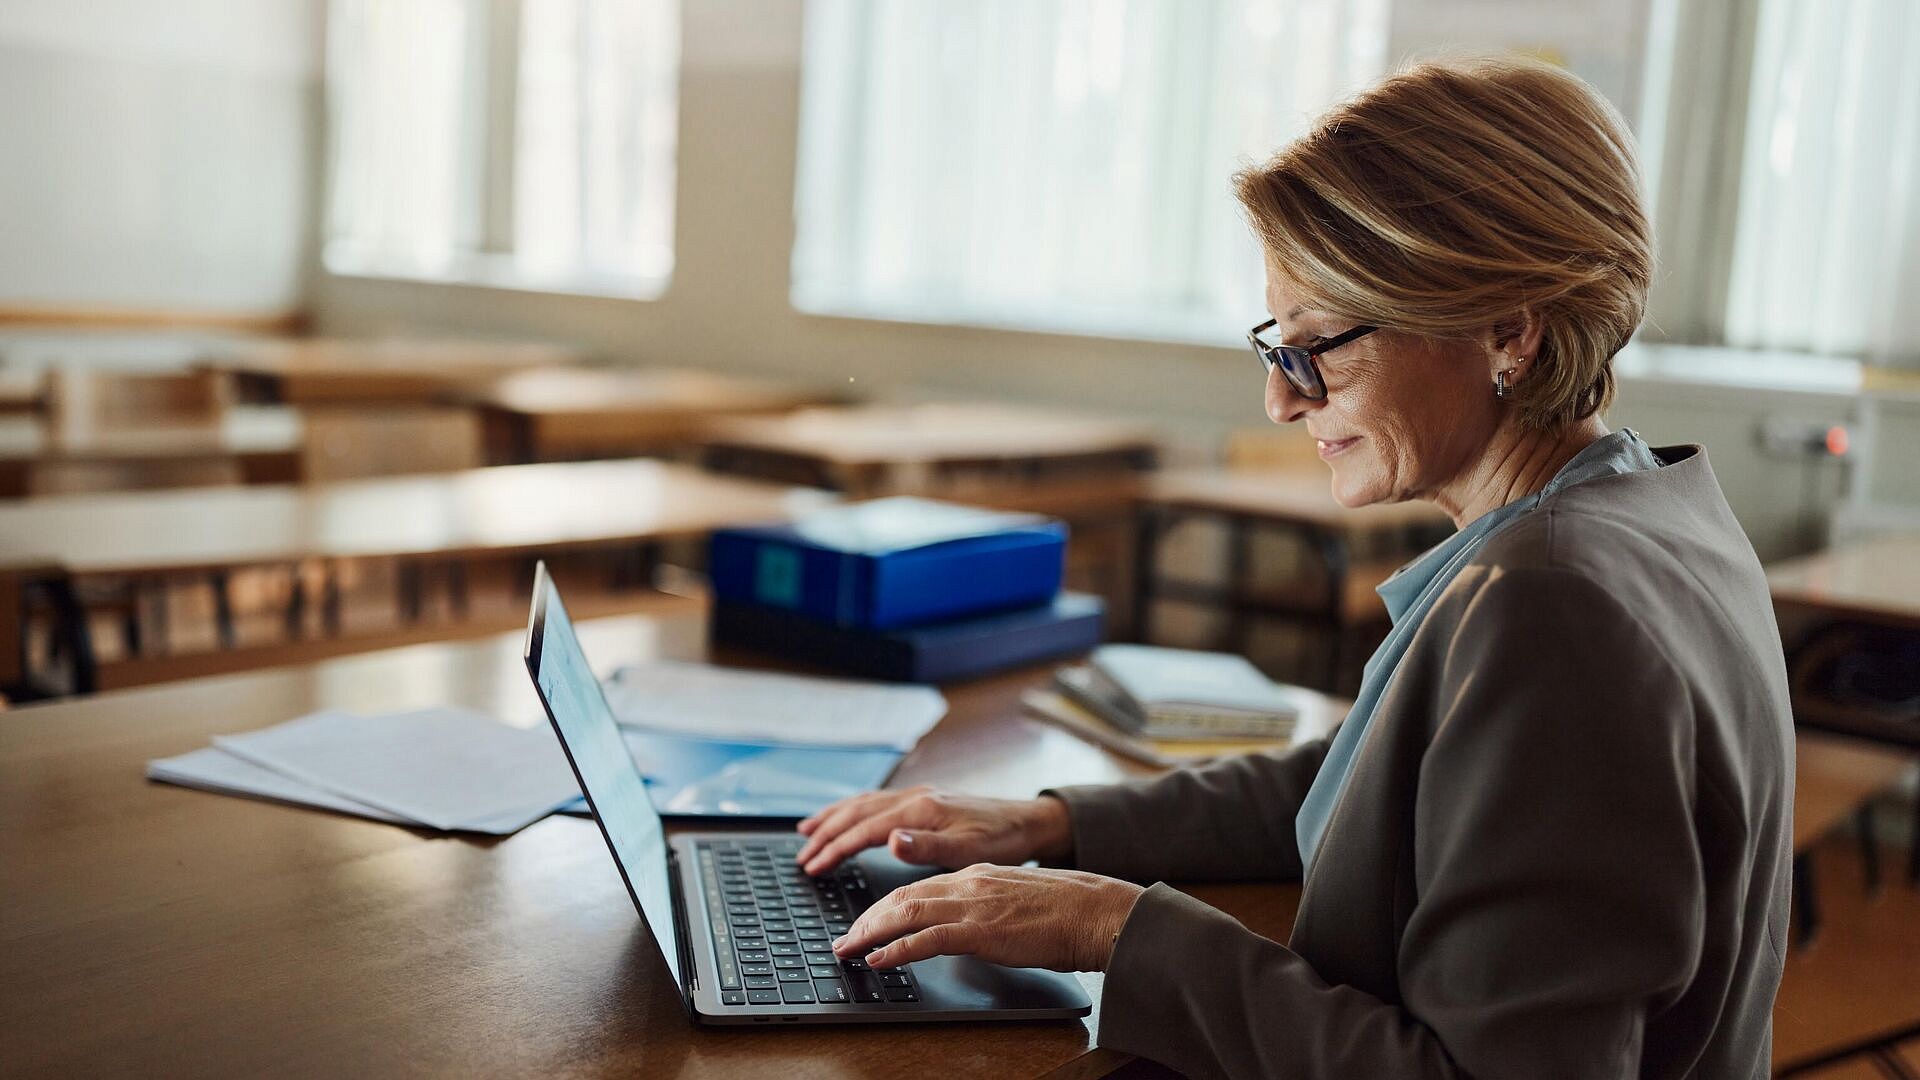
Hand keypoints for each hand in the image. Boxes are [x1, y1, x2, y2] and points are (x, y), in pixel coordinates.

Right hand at [793, 787, 1071, 875]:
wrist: (1031, 823)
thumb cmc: (1004, 841)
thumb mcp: (970, 850)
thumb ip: (929, 847)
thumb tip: (890, 840)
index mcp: (922, 810)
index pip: (864, 830)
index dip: (835, 849)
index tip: (813, 867)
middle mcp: (916, 798)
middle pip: (857, 813)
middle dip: (825, 834)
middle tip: (801, 856)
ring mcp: (919, 797)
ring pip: (864, 803)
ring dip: (833, 817)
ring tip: (808, 831)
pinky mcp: (925, 801)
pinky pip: (877, 803)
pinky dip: (854, 811)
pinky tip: (849, 818)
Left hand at [832, 864, 1144, 971]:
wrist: (1097, 910)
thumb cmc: (1066, 910)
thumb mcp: (1015, 898)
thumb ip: (986, 904)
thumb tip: (967, 925)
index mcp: (977, 873)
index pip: (917, 887)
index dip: (884, 906)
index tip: (864, 924)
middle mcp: (969, 882)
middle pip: (902, 896)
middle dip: (866, 919)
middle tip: (844, 940)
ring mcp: (974, 904)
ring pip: (906, 912)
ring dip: (870, 933)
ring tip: (849, 950)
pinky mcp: (982, 930)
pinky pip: (927, 938)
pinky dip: (897, 949)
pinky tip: (879, 960)